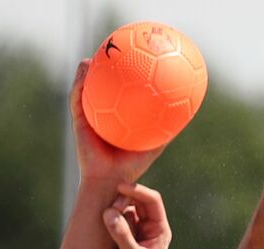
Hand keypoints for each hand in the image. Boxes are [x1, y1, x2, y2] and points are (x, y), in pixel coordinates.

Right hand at [70, 60, 165, 183]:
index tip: (132, 60)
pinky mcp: (79, 121)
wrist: (110, 181)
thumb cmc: (132, 167)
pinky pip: (77, 98)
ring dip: (86, 72)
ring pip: (85, 89)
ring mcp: (89, 117)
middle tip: (111, 52)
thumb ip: (167, 129)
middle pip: (100, 88)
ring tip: (93, 57)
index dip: (123, 77)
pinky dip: (79, 83)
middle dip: (103, 70)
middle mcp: (102, 116)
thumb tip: (186, 112)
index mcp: (117, 120)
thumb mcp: (154, 145)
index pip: (120, 95)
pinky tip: (85, 69)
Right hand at [104, 182, 171, 248]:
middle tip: (109, 208)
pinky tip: (99, 223)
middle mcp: (148, 228)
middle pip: (136, 201)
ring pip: (123, 209)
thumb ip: (122, 235)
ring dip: (113, 209)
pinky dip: (106, 218)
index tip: (120, 187)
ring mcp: (133, 232)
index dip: (137, 191)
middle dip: (122, 200)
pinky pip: (113, 221)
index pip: (152, 201)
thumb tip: (109, 212)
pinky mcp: (119, 238)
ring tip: (104, 219)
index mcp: (159, 231)